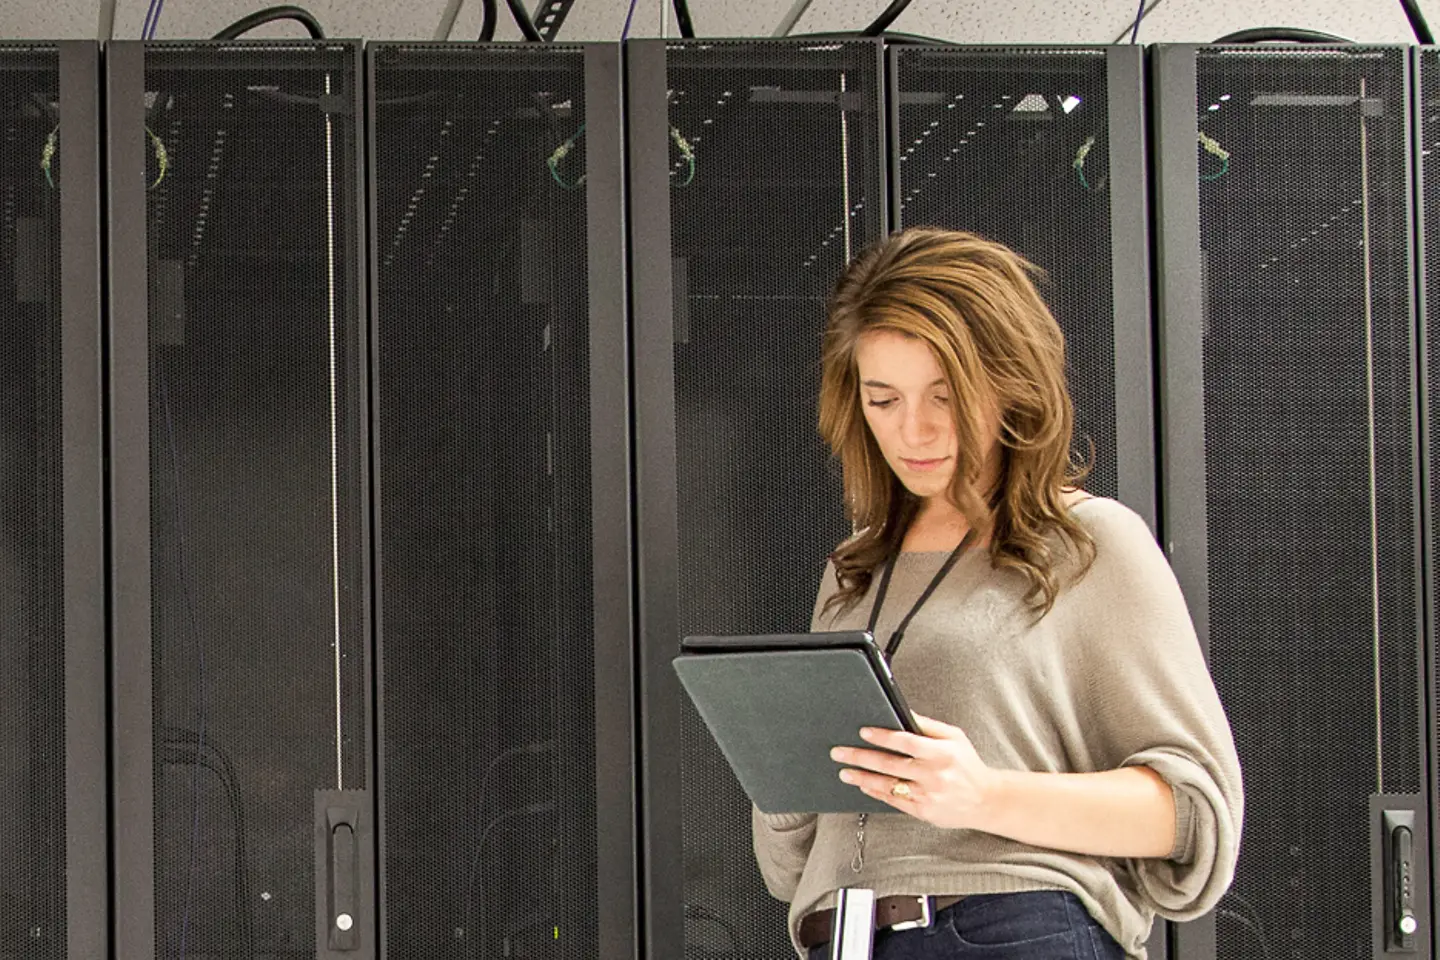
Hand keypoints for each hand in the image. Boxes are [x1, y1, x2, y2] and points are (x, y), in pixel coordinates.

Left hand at [830, 713, 996, 828]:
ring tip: (844, 772)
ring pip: (888, 785)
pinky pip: (894, 801)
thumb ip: (928, 725)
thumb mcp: (954, 738)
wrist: (985, 800)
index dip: (882, 737)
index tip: (863, 732)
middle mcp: (934, 775)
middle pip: (890, 765)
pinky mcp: (923, 812)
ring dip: (862, 778)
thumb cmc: (967, 765)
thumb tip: (903, 711)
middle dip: (860, 757)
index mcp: (942, 753)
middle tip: (839, 752)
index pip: (906, 742)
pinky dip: (876, 793)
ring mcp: (927, 796)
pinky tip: (864, 786)